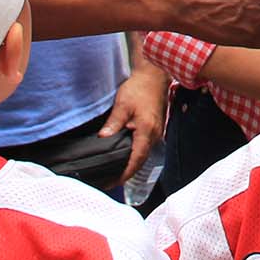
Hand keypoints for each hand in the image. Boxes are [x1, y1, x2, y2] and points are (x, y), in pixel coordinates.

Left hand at [100, 63, 168, 182]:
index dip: (124, 174)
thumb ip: (114, 123)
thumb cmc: (140, 88)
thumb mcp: (123, 104)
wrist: (154, 76)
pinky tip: (123, 156)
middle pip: (140, 161)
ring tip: (113, 172)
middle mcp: (154, 135)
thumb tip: (103, 137)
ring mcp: (156, 133)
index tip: (111, 182)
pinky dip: (134, 155)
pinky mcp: (154, 129)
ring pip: (143, 155)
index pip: (136, 160)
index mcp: (147, 131)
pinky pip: (144, 147)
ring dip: (130, 165)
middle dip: (125, 174)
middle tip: (108, 181)